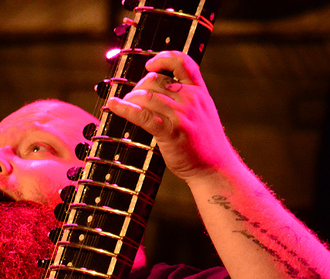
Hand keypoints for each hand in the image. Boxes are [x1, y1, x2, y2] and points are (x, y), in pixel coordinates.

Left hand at [106, 51, 239, 182]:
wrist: (215, 168)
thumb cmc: (204, 144)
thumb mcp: (202, 113)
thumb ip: (185, 99)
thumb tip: (155, 90)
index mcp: (199, 91)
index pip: (182, 62)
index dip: (163, 58)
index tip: (150, 65)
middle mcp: (191, 99)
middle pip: (155, 80)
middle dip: (138, 87)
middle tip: (132, 99)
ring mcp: (181, 115)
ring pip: (146, 96)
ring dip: (129, 99)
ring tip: (123, 105)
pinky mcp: (171, 132)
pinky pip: (142, 115)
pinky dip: (124, 109)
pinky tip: (114, 106)